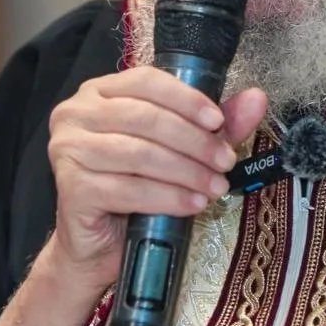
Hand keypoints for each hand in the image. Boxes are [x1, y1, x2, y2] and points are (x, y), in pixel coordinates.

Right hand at [45, 67, 267, 288]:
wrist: (99, 244)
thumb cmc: (136, 188)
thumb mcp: (180, 149)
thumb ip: (215, 123)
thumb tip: (257, 99)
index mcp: (100, 92)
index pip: (146, 81)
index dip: (186, 99)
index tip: (218, 122)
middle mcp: (76, 114)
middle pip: (145, 118)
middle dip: (194, 141)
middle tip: (225, 162)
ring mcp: (68, 150)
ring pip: (140, 154)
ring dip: (186, 172)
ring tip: (215, 187)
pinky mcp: (71, 187)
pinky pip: (128, 189)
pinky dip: (167, 197)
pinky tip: (192, 204)